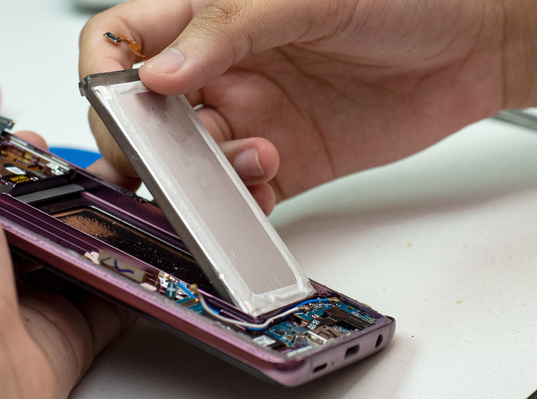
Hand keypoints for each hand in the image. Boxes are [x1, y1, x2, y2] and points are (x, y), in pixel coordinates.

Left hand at [0, 65, 131, 398]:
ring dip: (104, 234)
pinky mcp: (63, 336)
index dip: (16, 159)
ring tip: (134, 203)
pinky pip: (105, 306)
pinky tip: (144, 258)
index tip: (44, 142)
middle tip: (106, 170)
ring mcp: (23, 301)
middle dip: (73, 193)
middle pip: (36, 220)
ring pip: (74, 260)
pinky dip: (127, 286)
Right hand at [80, 0, 536, 212]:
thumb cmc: (403, 1)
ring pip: (186, 163)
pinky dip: (238, 204)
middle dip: (144, 143)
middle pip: (142, 116)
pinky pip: (237, 196)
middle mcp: (218, 72)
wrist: (472, 47)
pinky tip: (266, 183)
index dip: (102, 72)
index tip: (116, 104)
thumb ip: (227, 31)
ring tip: (250, 160)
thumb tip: (158, 72)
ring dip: (200, 175)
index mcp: (208, 18)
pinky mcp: (279, 164)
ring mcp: (245, 119)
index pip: (121, 41)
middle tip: (170, 156)